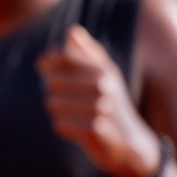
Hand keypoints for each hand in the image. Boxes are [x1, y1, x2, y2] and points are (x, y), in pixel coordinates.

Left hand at [37, 26, 161, 176]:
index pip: (65, 58)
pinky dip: (63, 128)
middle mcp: (104, 86)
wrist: (133, 145)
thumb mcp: (107, 77)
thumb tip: (72, 31)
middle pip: (53, 82)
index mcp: (104, 70)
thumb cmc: (113, 106)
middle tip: (60, 97)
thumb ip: (88, 54)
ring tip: (70, 114)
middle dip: (52, 90)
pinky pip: (60, 125)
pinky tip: (75, 129)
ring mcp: (101, 108)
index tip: (43, 66)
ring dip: (57, 111)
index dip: (48, 62)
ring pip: (53, 104)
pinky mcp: (96, 130)